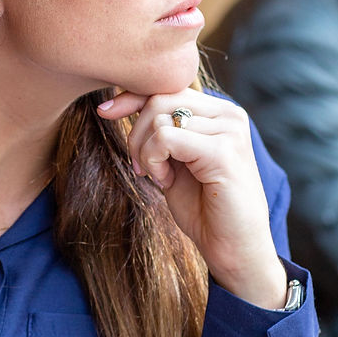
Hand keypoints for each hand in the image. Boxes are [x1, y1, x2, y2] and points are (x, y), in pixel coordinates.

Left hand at [97, 89, 287, 309]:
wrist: (233, 248)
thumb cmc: (204, 209)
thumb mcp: (175, 162)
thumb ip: (160, 132)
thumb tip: (117, 104)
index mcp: (220, 112)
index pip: (167, 87)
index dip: (132, 96)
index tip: (104, 111)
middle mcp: (229, 114)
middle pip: (160, 98)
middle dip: (135, 133)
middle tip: (140, 167)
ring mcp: (229, 130)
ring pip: (159, 119)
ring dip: (145, 152)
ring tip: (159, 177)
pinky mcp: (223, 151)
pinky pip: (165, 138)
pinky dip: (154, 160)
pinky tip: (164, 181)